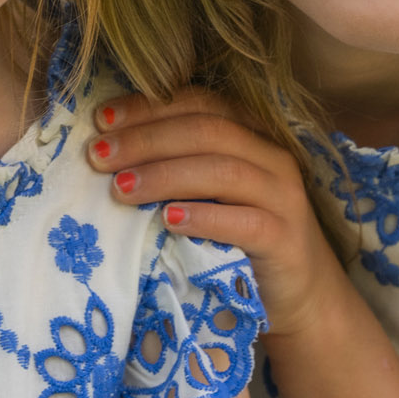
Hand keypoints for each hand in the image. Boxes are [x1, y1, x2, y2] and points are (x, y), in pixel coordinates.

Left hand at [87, 88, 343, 337]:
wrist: (298, 293)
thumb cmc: (239, 237)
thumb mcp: (208, 194)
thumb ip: (177, 165)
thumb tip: (109, 151)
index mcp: (252, 134)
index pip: (199, 104)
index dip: (149, 107)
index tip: (102, 119)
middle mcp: (272, 156)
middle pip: (206, 131)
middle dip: (146, 140)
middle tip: (99, 157)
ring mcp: (283, 197)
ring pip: (223, 171)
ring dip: (165, 175)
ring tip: (122, 189)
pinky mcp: (286, 239)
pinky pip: (245, 222)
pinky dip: (203, 217)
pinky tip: (168, 220)